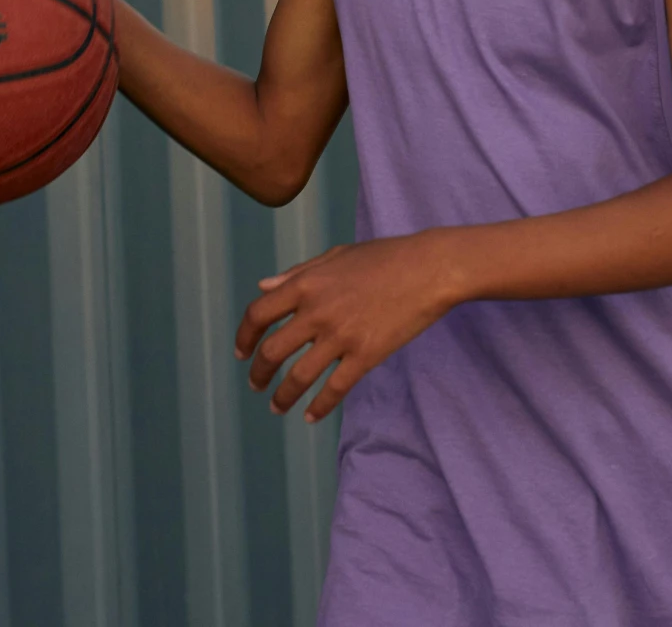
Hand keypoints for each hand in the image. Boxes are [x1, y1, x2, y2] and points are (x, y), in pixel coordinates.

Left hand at [234, 233, 461, 423]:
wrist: (429, 268)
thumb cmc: (384, 256)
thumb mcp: (336, 256)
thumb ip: (297, 273)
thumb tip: (264, 287)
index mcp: (306, 284)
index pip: (258, 314)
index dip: (244, 337)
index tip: (242, 352)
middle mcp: (316, 312)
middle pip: (272, 351)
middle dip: (259, 373)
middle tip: (256, 384)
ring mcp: (340, 336)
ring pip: (298, 377)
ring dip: (282, 396)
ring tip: (276, 407)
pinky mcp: (365, 356)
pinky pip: (334, 389)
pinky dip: (319, 407)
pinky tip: (310, 416)